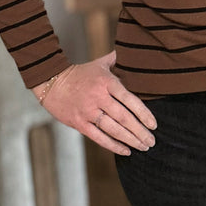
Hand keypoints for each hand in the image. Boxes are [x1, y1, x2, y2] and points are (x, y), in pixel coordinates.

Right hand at [38, 52, 156, 155]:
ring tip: (144, 147)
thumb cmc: (79, 73)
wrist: (51, 81)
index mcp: (107, 82)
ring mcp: (89, 112)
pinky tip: (126, 151)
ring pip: (114, 130)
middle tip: (152, 141)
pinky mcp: (79, 123)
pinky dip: (113, 145)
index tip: (154, 124)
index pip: (130, 100)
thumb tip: (132, 54)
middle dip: (140, 131)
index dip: (144, 114)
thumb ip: (117, 61)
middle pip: (124, 118)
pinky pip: (99, 137)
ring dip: (131, 140)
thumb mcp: (99, 63)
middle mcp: (99, 98)